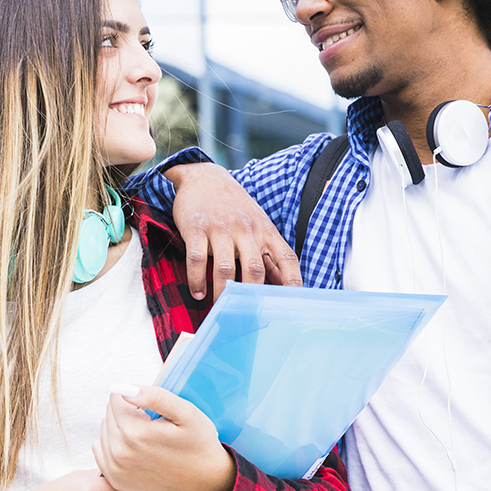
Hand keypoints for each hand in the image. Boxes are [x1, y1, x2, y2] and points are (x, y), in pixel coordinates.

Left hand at [92, 383, 236, 490]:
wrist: (204, 481)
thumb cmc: (198, 443)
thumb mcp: (186, 413)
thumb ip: (155, 396)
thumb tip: (122, 388)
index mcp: (135, 433)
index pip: (116, 397)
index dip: (136, 397)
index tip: (154, 410)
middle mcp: (119, 453)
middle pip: (109, 413)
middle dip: (128, 412)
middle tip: (153, 424)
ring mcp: (115, 469)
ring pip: (104, 430)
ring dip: (120, 427)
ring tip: (146, 436)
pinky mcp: (114, 479)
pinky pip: (100, 449)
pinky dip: (114, 444)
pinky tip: (135, 448)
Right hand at [165, 163, 302, 299]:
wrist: (204, 177)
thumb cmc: (234, 206)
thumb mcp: (257, 224)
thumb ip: (268, 254)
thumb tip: (283, 285)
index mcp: (265, 230)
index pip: (287, 258)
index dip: (293, 282)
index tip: (295, 303)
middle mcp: (246, 229)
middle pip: (255, 269)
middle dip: (251, 295)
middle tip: (245, 314)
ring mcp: (220, 228)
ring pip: (226, 268)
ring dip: (222, 292)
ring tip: (218, 307)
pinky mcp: (196, 227)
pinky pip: (197, 259)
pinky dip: (197, 280)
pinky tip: (197, 292)